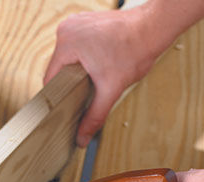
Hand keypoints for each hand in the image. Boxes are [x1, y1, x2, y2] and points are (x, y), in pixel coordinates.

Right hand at [44, 8, 163, 146]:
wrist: (152, 29)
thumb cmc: (135, 50)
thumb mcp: (110, 89)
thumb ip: (94, 116)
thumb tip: (82, 138)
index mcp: (66, 42)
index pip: (50, 79)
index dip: (61, 96)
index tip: (72, 104)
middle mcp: (67, 29)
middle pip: (59, 68)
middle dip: (73, 81)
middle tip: (92, 86)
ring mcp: (75, 23)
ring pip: (68, 58)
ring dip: (80, 69)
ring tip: (98, 71)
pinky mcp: (84, 22)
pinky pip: (77, 47)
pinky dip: (86, 57)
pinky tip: (100, 60)